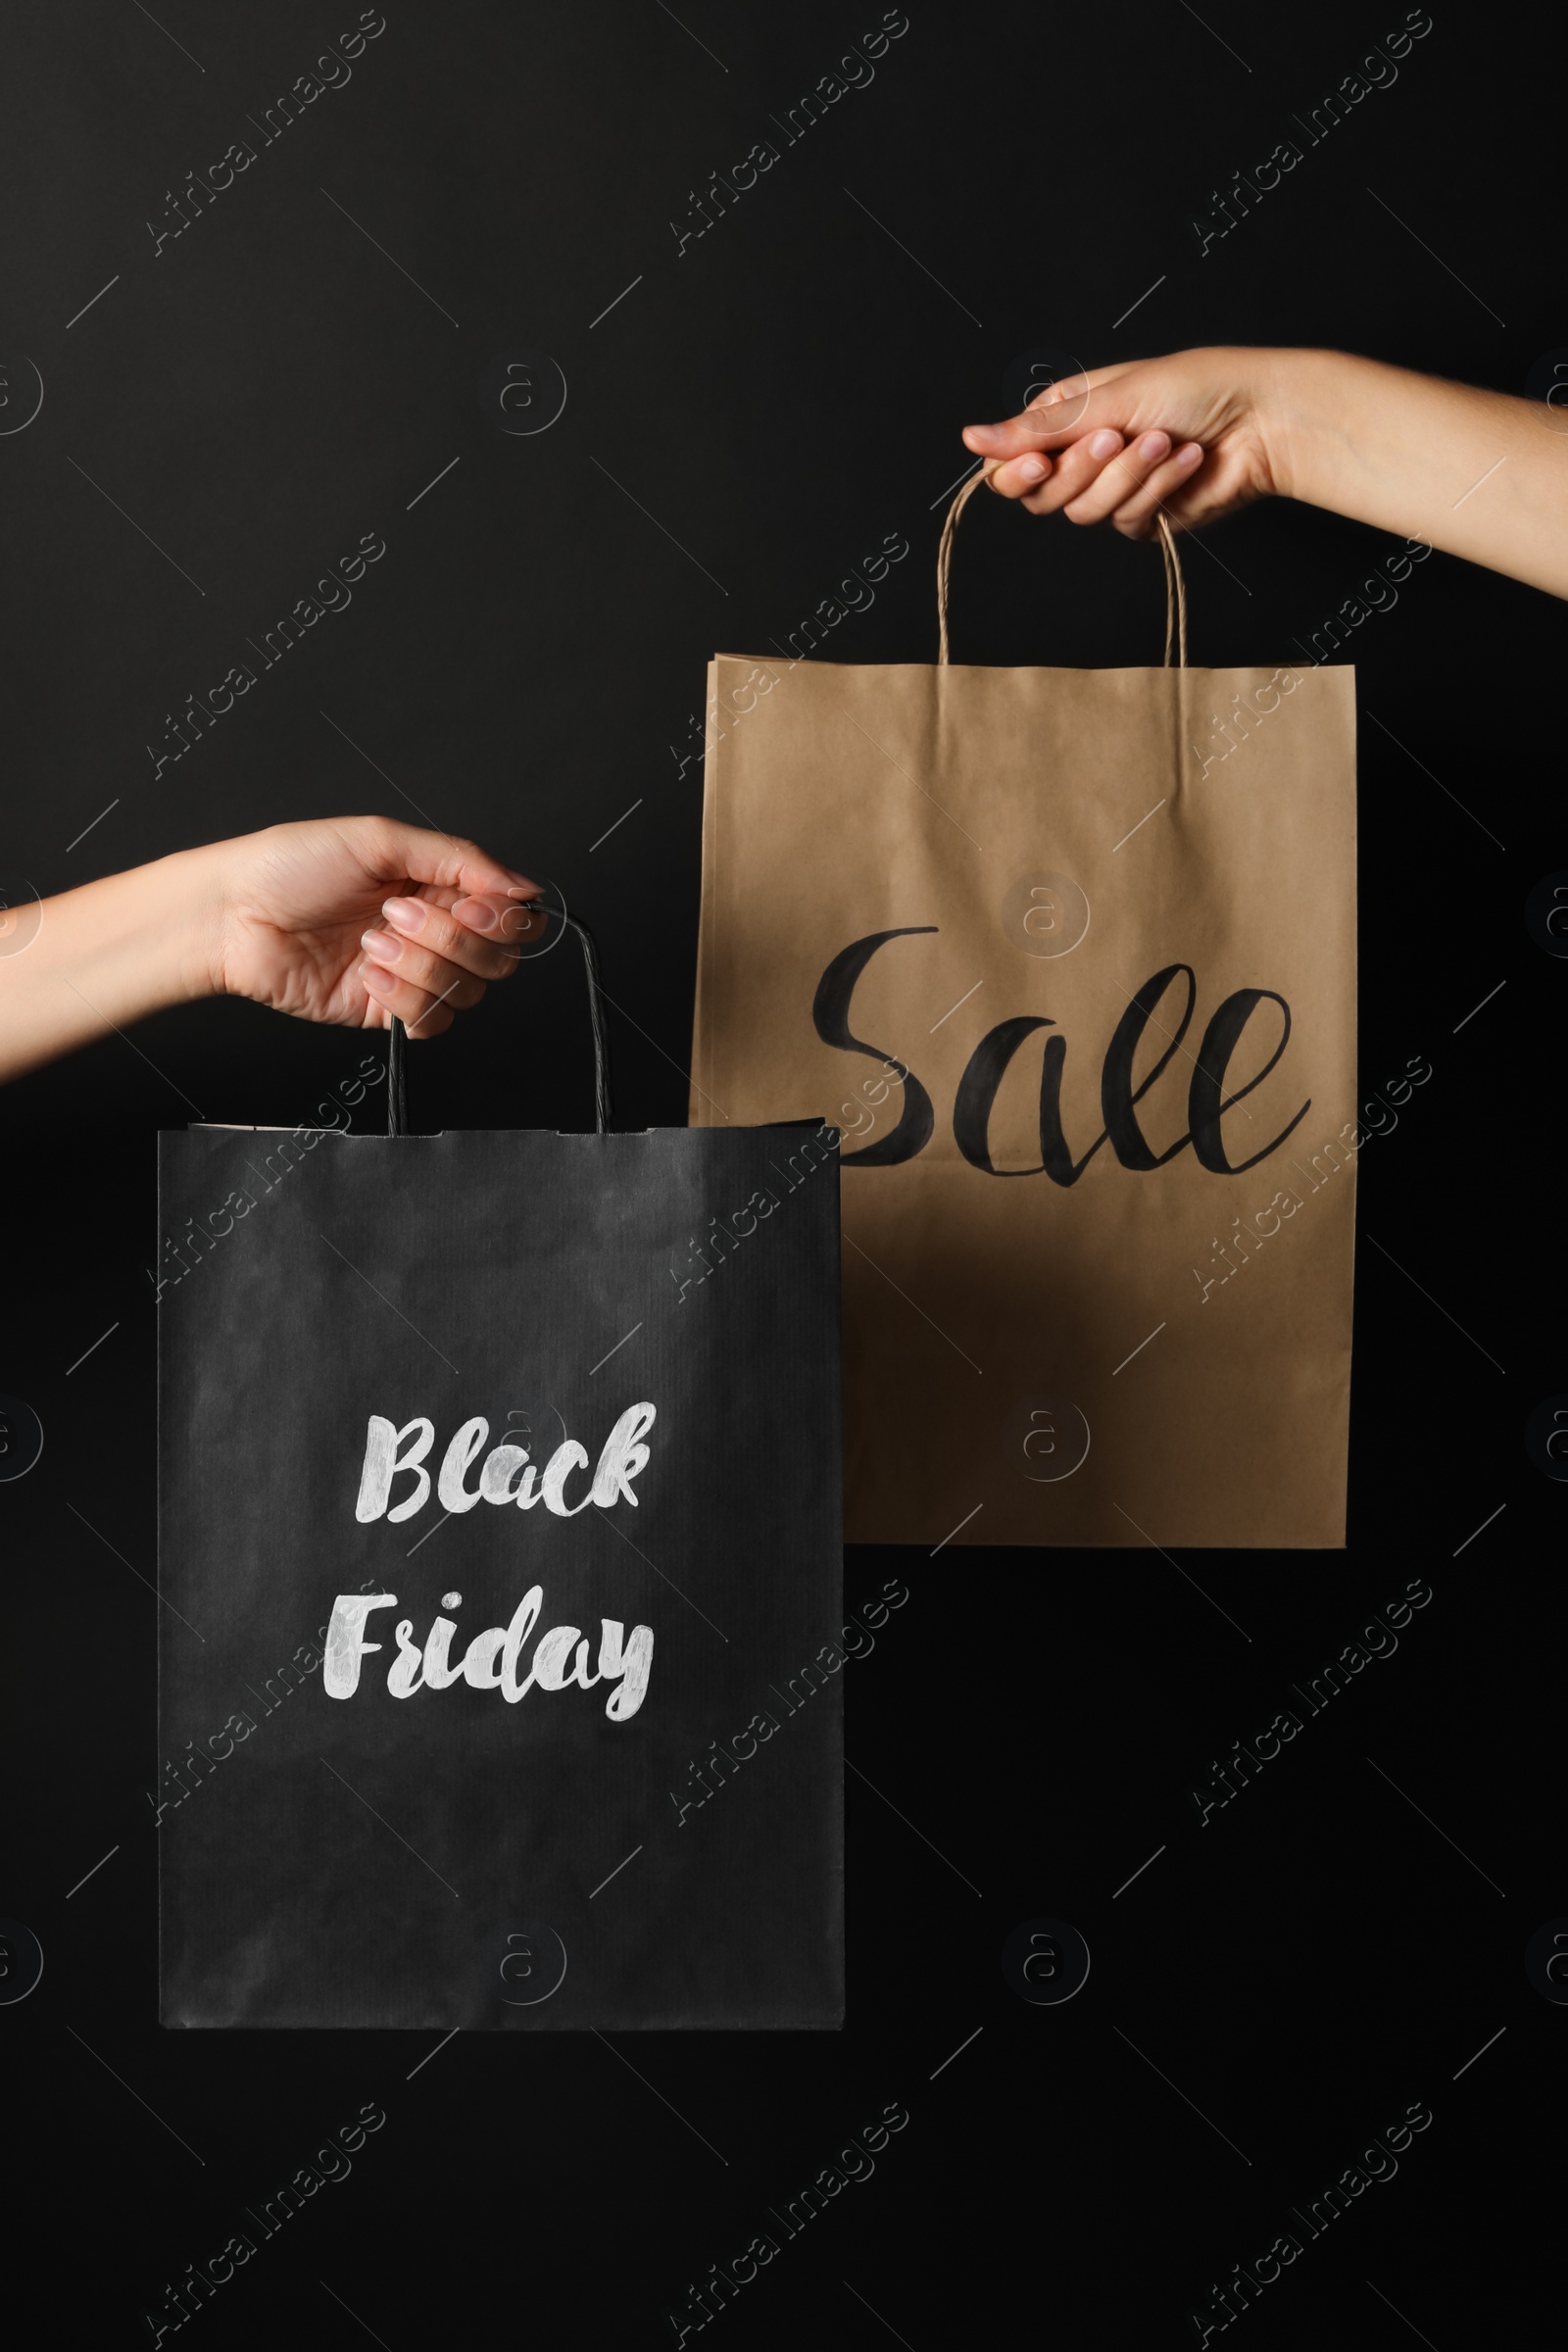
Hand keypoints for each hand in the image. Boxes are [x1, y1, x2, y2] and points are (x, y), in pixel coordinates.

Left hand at [209, 816, 544, 1038]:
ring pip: (466, 992)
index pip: (510, 915)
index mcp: (439, 884)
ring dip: (419, 966)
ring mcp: (412, 974)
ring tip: (371, 940)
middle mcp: (434, 930)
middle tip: (397, 914)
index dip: (502, 918)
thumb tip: (523, 886)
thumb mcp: (380, 839)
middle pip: (498, 958)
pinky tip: (368, 974)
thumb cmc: (290, 866)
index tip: (470, 906)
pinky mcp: (385, 1011)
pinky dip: (404, 1000)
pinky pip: (430, 1022)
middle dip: (451, 939)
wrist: (233, 916)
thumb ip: (459, 857)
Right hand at [961, 346, 1281, 539]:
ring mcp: (1113, 489)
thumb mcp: (1109, 399)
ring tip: (1168, 442)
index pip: (1011, 463)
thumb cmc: (1195, 388)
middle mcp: (1083, 455)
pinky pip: (1127, 521)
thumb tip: (971, 439)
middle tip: (1118, 436)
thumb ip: (1038, 429)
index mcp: (1065, 417)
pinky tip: (1189, 461)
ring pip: (1086, 513)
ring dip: (1130, 476)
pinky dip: (1158, 490)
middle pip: (1043, 496)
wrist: (1262, 419)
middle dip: (1084, 469)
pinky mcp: (1144, 516)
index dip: (1016, 473)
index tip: (1037, 465)